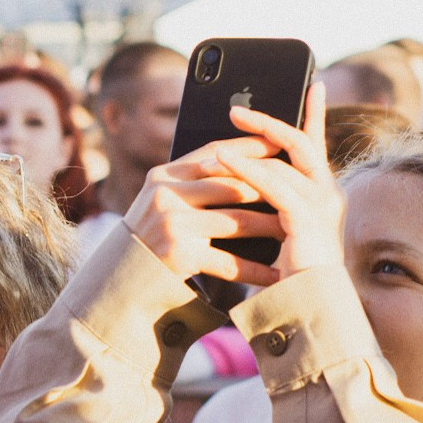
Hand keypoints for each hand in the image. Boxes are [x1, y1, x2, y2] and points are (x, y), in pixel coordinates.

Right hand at [123, 83, 340, 283]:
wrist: (122, 278)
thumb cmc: (152, 234)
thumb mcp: (164, 198)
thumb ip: (193, 179)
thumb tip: (239, 158)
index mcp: (164, 174)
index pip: (215, 152)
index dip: (250, 147)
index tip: (281, 144)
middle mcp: (165, 194)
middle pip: (230, 185)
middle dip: (269, 189)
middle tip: (300, 190)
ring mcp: (172, 224)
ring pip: (235, 221)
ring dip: (269, 227)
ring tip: (294, 230)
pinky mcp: (180, 255)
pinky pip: (228, 261)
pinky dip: (255, 270)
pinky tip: (275, 273)